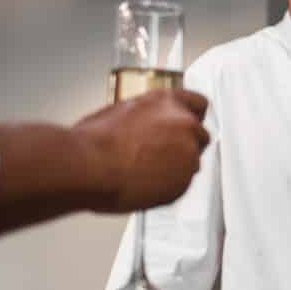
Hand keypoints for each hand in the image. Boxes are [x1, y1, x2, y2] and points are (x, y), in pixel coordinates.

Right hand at [74, 88, 210, 211]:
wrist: (91, 166)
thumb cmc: (95, 141)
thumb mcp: (120, 112)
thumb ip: (145, 118)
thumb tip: (143, 126)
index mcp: (167, 102)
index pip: (198, 103)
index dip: (193, 116)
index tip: (191, 123)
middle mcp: (184, 124)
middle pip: (199, 135)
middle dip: (186, 145)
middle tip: (162, 155)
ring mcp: (187, 153)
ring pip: (191, 162)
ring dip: (176, 167)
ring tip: (145, 173)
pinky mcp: (184, 181)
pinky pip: (181, 185)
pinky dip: (168, 187)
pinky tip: (145, 185)